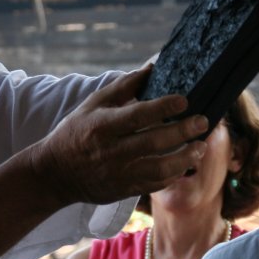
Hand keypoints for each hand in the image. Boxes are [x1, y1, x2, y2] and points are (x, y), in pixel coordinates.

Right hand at [31, 67, 207, 206]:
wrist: (55, 173)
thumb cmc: (76, 132)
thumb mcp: (92, 104)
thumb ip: (123, 87)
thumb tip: (151, 68)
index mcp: (102, 126)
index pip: (138, 115)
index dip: (163, 107)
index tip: (184, 101)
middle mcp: (110, 151)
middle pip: (153, 142)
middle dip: (182, 131)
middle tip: (202, 122)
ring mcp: (118, 174)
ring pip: (159, 168)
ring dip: (184, 158)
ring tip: (200, 147)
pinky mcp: (123, 190)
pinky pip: (154, 184)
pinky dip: (173, 175)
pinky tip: (185, 164)